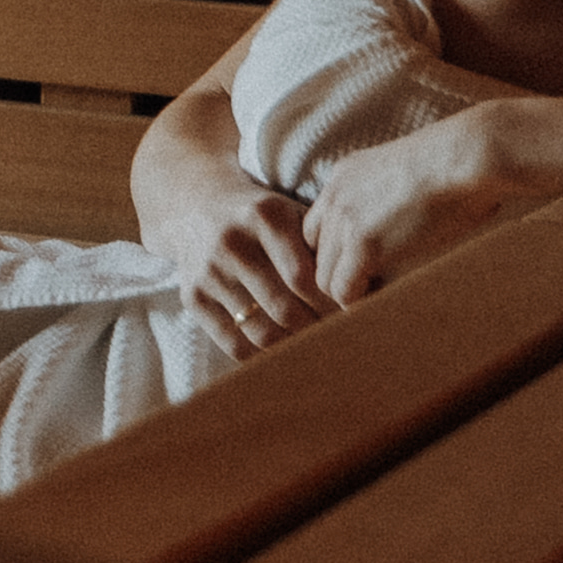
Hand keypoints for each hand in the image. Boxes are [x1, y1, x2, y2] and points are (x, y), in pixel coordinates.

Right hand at [152, 177, 338, 362]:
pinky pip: (233, 343)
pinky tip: (283, 354)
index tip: (353, 315)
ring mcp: (208, 272)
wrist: (195, 206)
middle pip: (285, 308)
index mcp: (263, 217)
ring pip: (261, 331)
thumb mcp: (290, 214)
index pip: (305, 277)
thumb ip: (323, 245)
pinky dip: (262, 356)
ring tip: (315, 347)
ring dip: (294, 347)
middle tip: (340, 339)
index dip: (332, 303)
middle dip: (317, 328)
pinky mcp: (192, 297)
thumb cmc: (261, 218)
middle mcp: (231, 243)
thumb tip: (370, 290)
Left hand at [298, 106, 552, 301]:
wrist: (468, 156)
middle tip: (370, 290)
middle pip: (315, 252)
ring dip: (349, 292)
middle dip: (339, 274)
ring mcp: (345, 220)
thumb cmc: (461, 165)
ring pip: (324, 276)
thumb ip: (392, 197)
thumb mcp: (409, 173)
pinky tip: (381, 303)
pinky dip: (356, 304)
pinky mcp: (363, 244)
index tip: (366, 268)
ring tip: (379, 300)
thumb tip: (410, 222)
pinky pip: (342, 289)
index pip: (319, 225)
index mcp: (344, 175)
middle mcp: (335, 195)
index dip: (338, 252)